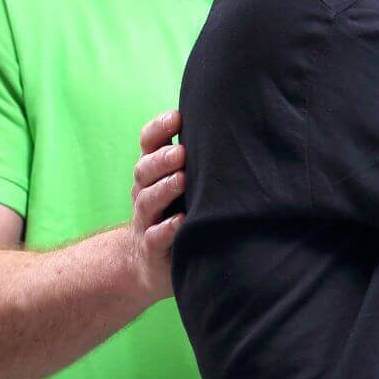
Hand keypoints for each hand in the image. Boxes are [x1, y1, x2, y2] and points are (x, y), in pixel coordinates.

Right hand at [129, 109, 186, 302]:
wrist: (148, 262)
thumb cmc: (175, 209)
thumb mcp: (181, 181)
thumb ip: (197, 156)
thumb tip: (233, 120)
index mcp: (153, 172)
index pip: (148, 143)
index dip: (158, 129)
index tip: (177, 117)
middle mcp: (145, 192)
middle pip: (144, 170)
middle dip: (162, 160)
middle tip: (181, 153)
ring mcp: (146, 221)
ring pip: (147, 201)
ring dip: (164, 189)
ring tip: (182, 179)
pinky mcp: (152, 249)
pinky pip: (155, 237)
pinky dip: (167, 228)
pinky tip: (182, 221)